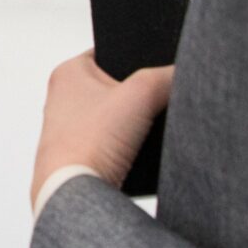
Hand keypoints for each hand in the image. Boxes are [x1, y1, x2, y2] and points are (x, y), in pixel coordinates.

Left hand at [31, 52, 173, 210]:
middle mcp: (64, 100)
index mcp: (68, 72)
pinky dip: (129, 149)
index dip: (137, 58)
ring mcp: (71, 131)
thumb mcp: (140, 95)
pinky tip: (139, 154)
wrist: (74, 195)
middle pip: (118, 87)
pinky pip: (115, 146)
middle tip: (154, 102)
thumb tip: (183, 73)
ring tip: (148, 130)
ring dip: (135, 126)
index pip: (110, 52)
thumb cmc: (88, 143)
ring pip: (118, 119)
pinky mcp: (82, 158)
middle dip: (139, 96)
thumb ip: (167, 76)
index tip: (157, 68)